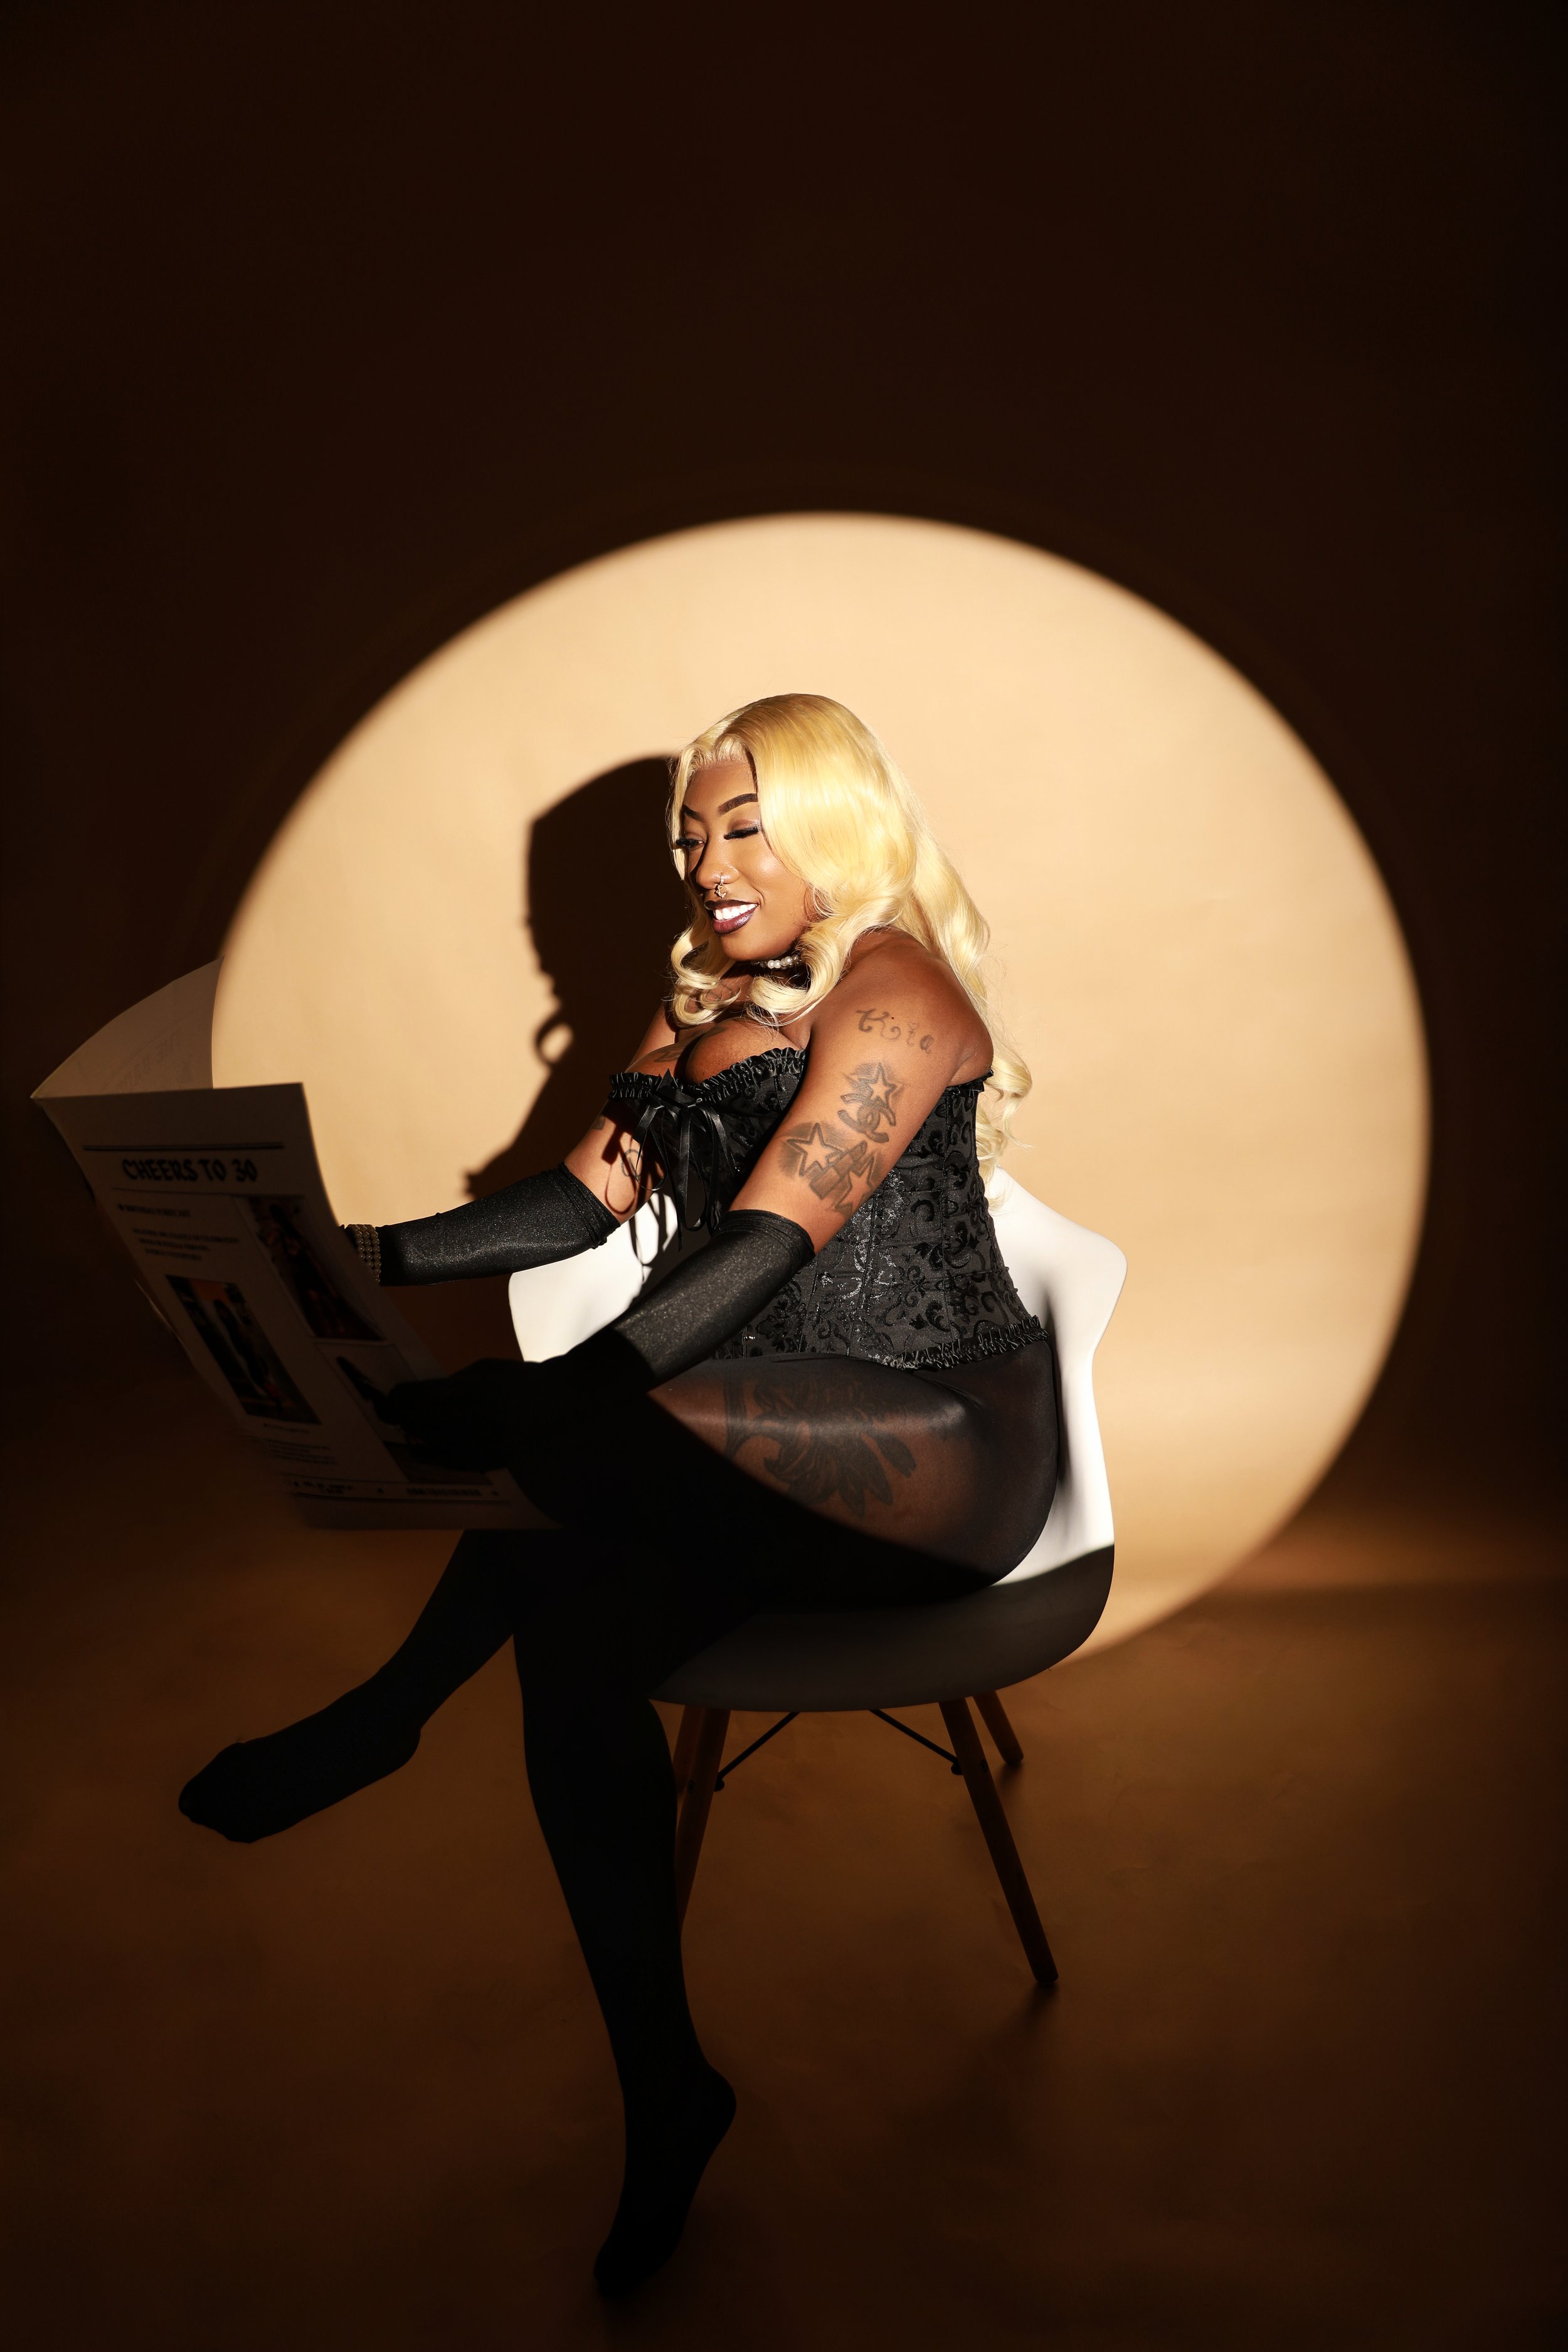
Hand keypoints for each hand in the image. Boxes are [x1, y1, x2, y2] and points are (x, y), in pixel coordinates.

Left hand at [386, 1359, 536, 1470]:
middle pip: (410, 1421)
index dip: (398, 1396)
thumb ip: (458, 1381)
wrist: (553, 1416)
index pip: (408, 1397)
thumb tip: (440, 1389)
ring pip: (423, 1441)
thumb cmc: (522, 1385)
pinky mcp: (473, 1463)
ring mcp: (461, 1445)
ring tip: (412, 1426)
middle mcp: (450, 1422)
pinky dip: (430, 1453)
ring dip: (415, 1432)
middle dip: (401, 1415)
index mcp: (452, 1393)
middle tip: (395, 1412)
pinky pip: (442, 1460)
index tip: (393, 1395)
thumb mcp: (486, 1369)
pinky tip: (425, 1449)